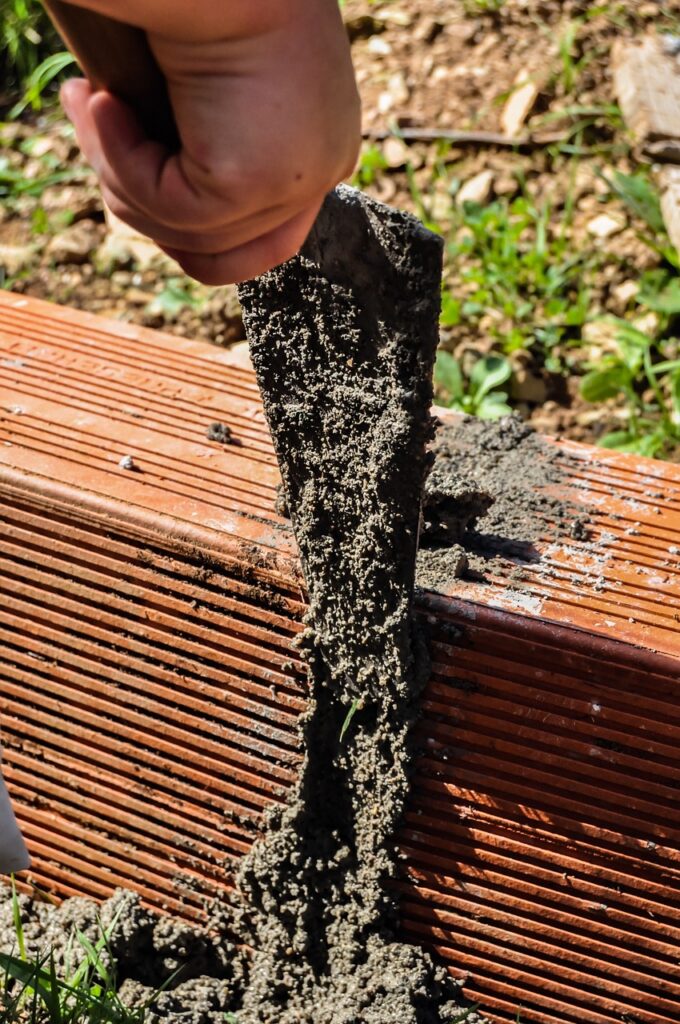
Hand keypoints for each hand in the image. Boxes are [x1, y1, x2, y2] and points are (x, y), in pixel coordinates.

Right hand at [60, 1, 360, 283]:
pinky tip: (103, 103)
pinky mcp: (252, 183)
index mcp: (318, 149)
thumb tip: (149, 195)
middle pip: (220, 253)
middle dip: (143, 204)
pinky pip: (168, 210)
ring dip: (119, 174)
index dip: (181, 225)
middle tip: (93, 122)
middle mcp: (320, 171)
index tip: (129, 168)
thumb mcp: (215, 88)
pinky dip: (122, 163)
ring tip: (88, 102)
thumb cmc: (207, 1)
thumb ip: (202, 146)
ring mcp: (294, 184)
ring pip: (186, 236)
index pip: (256, 238)